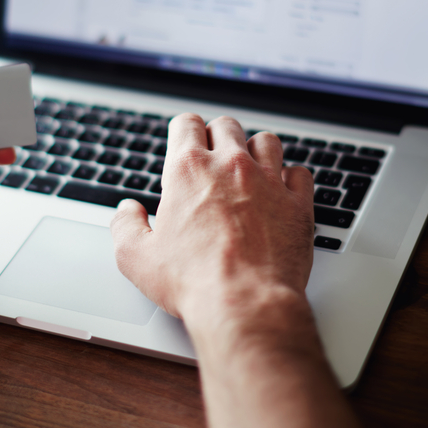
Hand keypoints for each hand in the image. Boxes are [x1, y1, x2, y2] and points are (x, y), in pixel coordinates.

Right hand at [110, 114, 314, 325]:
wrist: (245, 303)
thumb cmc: (193, 282)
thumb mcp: (136, 258)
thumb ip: (126, 226)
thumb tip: (127, 211)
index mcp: (189, 171)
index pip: (187, 124)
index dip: (183, 132)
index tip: (184, 143)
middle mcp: (231, 166)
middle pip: (227, 126)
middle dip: (217, 137)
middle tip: (213, 157)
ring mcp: (269, 182)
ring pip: (266, 141)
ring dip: (256, 150)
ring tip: (249, 169)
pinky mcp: (298, 204)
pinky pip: (300, 173)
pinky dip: (291, 178)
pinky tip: (283, 190)